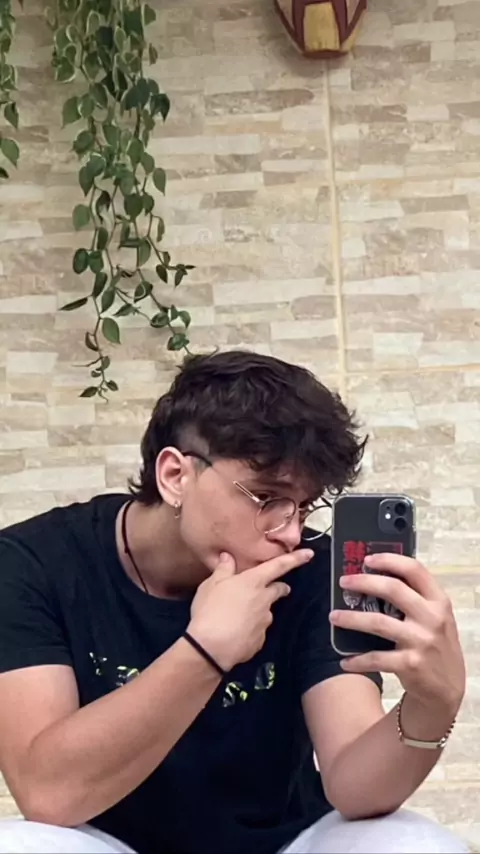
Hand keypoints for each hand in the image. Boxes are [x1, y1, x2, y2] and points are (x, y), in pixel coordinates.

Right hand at [188, 549, 313, 670]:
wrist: (211, 647)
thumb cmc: (210, 610)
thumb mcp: (211, 585)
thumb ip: (223, 570)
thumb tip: (228, 557)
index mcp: (253, 582)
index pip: (279, 566)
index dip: (295, 559)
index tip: (309, 554)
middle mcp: (264, 600)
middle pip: (278, 590)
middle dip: (280, 587)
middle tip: (275, 588)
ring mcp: (264, 622)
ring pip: (266, 612)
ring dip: (260, 610)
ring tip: (241, 614)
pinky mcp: (260, 640)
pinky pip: (258, 631)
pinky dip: (251, 629)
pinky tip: (237, 632)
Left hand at [329, 554, 465, 714]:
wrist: (447, 689)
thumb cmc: (436, 645)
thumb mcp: (437, 617)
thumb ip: (416, 598)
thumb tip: (378, 576)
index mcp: (439, 601)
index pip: (415, 570)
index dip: (389, 560)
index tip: (367, 559)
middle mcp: (432, 618)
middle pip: (392, 590)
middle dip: (363, 582)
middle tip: (343, 582)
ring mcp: (421, 641)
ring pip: (378, 622)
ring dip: (351, 618)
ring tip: (333, 616)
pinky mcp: (410, 664)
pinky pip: (375, 658)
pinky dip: (357, 659)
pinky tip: (344, 660)